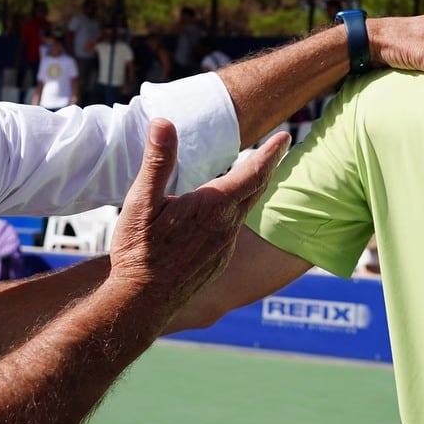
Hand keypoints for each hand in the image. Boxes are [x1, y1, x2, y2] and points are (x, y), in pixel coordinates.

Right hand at [107, 119, 289, 310]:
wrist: (142, 302)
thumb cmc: (139, 251)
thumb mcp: (141, 201)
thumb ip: (157, 161)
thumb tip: (162, 122)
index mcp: (214, 206)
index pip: (253, 171)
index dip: (271, 152)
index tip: (285, 136)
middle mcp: (227, 226)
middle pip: (256, 189)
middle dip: (267, 166)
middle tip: (276, 148)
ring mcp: (225, 246)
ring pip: (244, 211)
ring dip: (251, 190)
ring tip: (250, 175)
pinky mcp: (218, 262)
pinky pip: (232, 231)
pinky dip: (235, 213)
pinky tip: (221, 215)